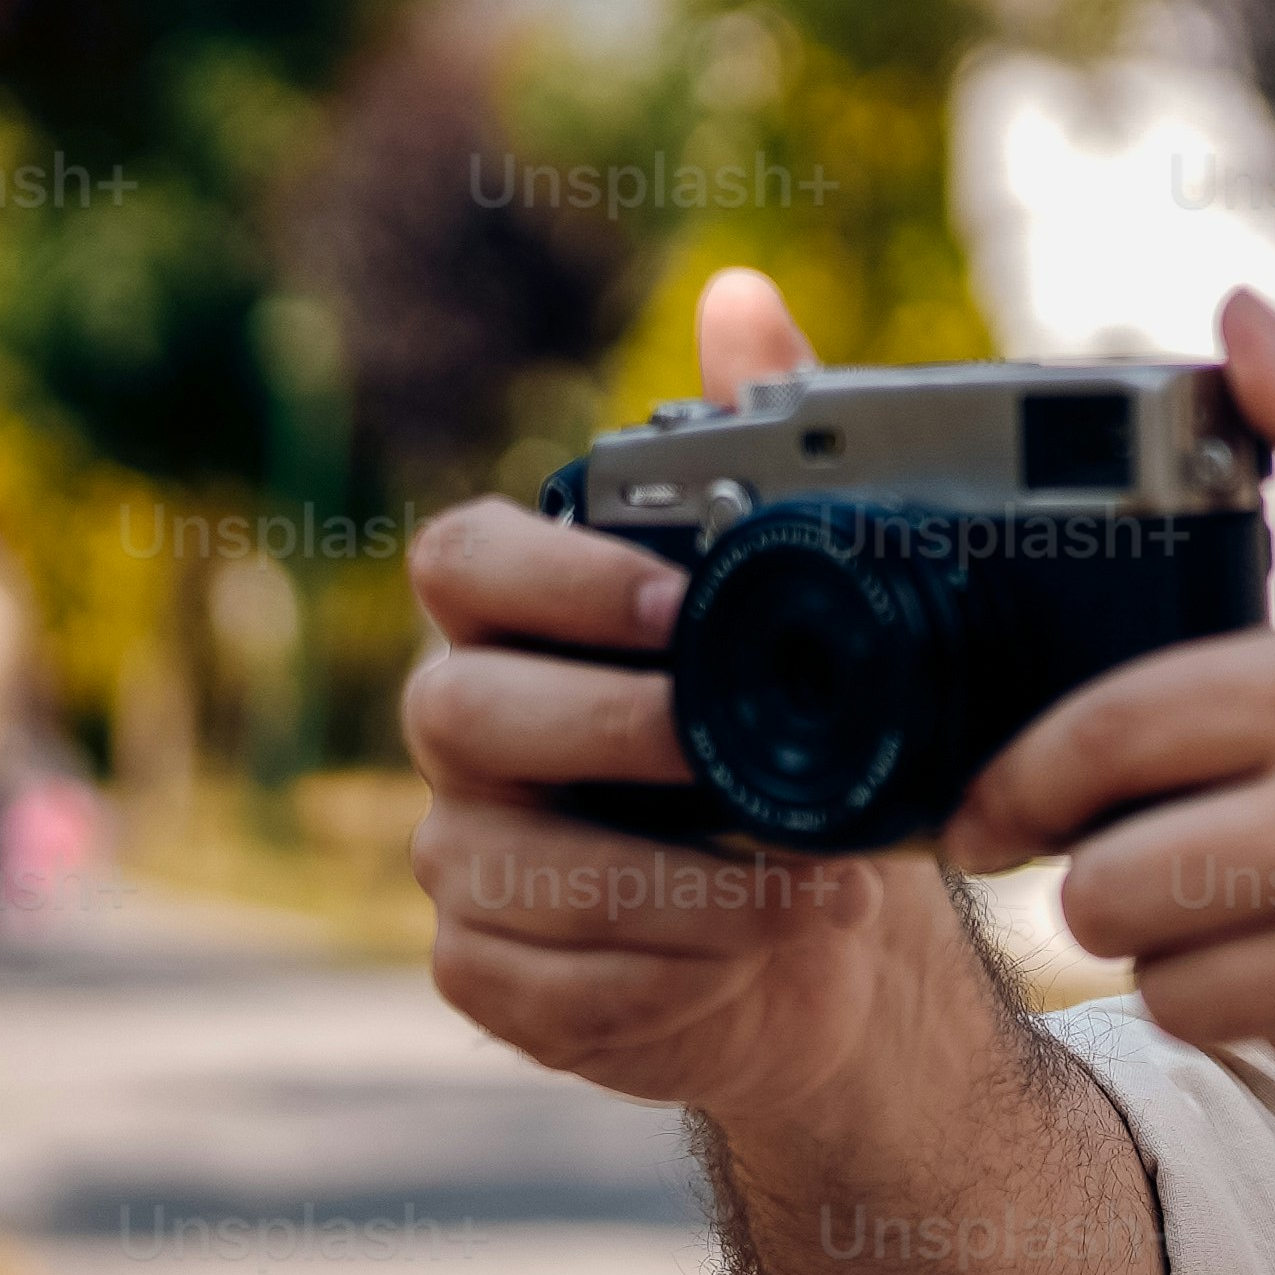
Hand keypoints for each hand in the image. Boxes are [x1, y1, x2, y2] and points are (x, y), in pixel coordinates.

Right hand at [399, 268, 946, 1125]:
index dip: (555, 577)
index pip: (462, 560)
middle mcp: (459, 728)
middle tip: (731, 754)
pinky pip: (541, 980)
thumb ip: (752, 445)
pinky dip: (657, 975)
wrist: (818, 938)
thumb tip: (739, 293)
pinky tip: (743, 960)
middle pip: (457, 708)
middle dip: (605, 730)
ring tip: (798, 885)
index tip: (678, 603)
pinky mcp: (484, 974)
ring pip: (506, 862)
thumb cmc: (787, 750)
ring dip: (665, 881)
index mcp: (514, 619)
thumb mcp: (793, 606)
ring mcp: (459, 858)